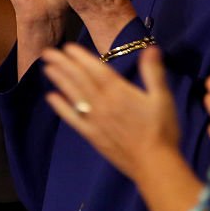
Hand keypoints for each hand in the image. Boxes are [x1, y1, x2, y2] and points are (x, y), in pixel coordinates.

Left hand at [42, 44, 178, 180]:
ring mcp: (95, 120)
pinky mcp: (92, 135)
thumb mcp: (162, 98)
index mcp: (119, 92)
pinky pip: (73, 118)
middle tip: (47, 52)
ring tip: (47, 68)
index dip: (81, 57)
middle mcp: (103, 103)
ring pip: (74, 95)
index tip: (67, 47)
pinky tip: (51, 98)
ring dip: (60, 81)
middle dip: (64, 64)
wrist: (153, 164)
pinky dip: (62, 107)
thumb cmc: (162, 130)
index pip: (96, 70)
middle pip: (80, 80)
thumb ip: (153, 72)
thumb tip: (151, 48)